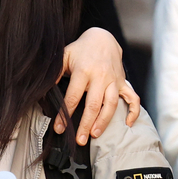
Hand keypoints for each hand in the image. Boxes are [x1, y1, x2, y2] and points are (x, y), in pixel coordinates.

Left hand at [60, 27, 140, 144]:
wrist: (103, 38)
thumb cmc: (80, 50)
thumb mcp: (64, 56)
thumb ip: (55, 72)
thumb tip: (44, 89)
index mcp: (84, 71)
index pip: (73, 97)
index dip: (65, 114)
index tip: (59, 128)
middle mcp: (100, 77)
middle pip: (93, 105)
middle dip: (85, 124)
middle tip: (79, 140)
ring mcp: (114, 80)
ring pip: (111, 104)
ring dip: (103, 122)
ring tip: (95, 134)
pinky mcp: (123, 82)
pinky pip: (133, 98)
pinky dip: (133, 111)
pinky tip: (128, 124)